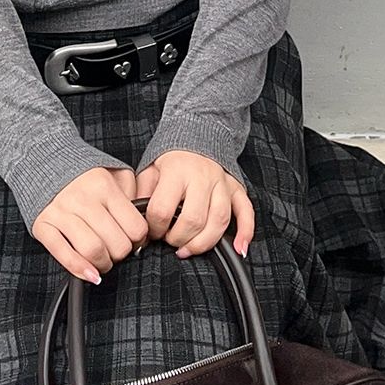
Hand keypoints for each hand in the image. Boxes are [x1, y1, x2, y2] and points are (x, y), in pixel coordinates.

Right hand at [32, 164, 150, 284]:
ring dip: (103, 264)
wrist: (44, 164)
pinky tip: (90, 274)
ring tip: (103, 260)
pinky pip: (62, 253)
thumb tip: (141, 227)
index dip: (139, 240)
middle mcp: (83, 198)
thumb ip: (133, 195)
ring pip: (92, 251)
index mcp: (104, 186)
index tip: (135, 241)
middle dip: (122, 254)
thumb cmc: (85, 176)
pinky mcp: (43, 224)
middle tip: (118, 250)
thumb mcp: (116, 174)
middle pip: (116, 244)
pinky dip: (78, 269)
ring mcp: (61, 212)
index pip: (135, 227)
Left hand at [134, 151, 254, 258]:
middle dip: (178, 239)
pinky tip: (240, 249)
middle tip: (169, 240)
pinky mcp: (236, 188)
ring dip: (203, 243)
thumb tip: (137, 221)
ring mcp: (222, 183)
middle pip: (193, 220)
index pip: (164, 210)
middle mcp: (202, 177)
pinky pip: (246, 212)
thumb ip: (142, 194)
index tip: (152, 232)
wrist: (196, 134)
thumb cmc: (170, 159)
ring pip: (219, 221)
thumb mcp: (149, 170)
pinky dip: (245, 232)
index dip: (155, 228)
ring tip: (188, 250)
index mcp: (177, 171)